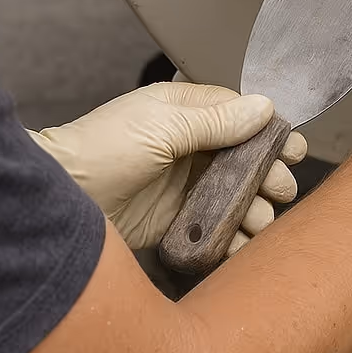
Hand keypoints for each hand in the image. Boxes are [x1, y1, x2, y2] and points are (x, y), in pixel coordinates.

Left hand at [29, 83, 306, 253]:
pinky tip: (240, 246)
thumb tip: (264, 107)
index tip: (293, 149)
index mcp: (185, 113)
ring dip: (254, 210)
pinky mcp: (175, 225)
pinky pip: (215, 231)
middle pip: (246, 161)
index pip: (241, 117)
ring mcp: (184, 188)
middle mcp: (190, 149)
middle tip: (278, 189)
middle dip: (268, 175)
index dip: (270, 133)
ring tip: (257, 222)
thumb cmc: (99, 149)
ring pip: (236, 198)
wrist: (58, 201)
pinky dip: (232, 240)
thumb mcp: (160, 124)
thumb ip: (215, 119)